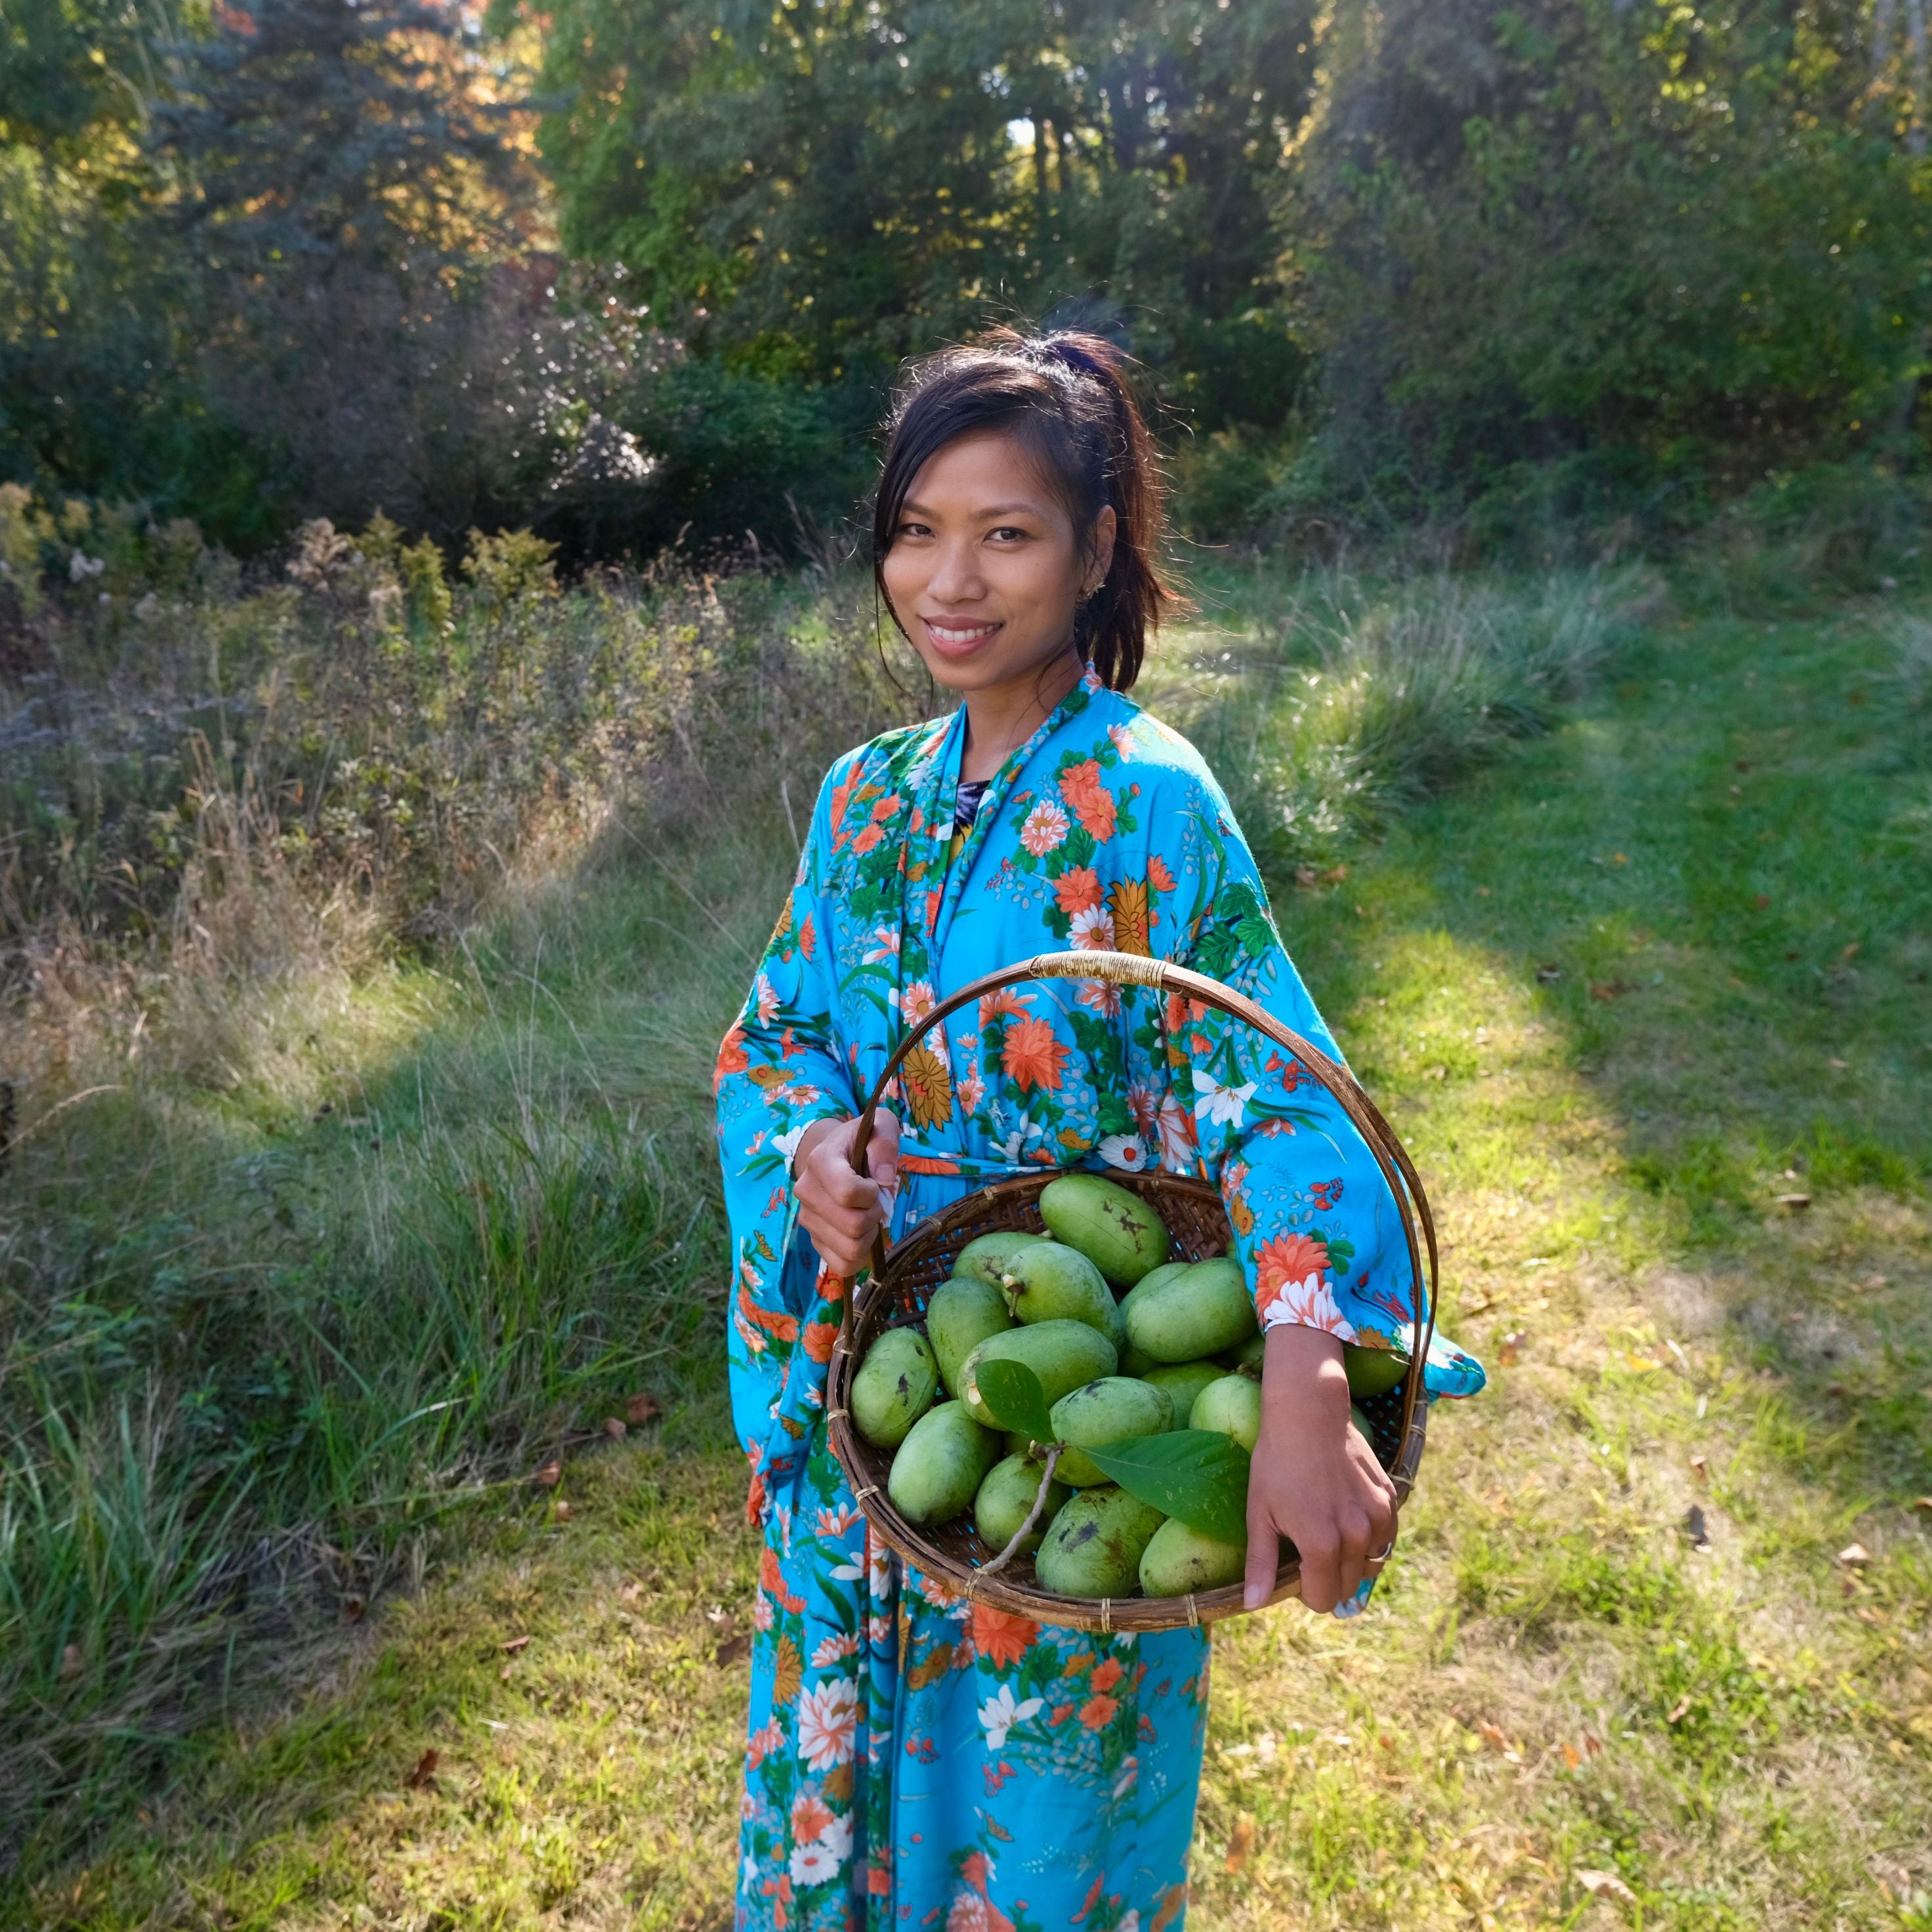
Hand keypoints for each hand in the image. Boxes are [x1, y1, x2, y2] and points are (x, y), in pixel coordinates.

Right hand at [791, 1112, 900, 1278]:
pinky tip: (860, 1236)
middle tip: (875, 1203)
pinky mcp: (813, 1239)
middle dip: (875, 1216)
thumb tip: (884, 1178)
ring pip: (849, 1249)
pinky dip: (858, 1256)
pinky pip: (841, 1266)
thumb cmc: (861, 1142)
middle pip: (852, 1225)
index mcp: (821, 1160)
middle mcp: (806, 1191)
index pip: (847, 1192)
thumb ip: (885, 1143)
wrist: (836, 1155)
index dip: (871, 1194)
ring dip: (868, 1237)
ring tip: (867, 1217)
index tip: (874, 1184)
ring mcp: (807, 1218)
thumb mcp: (880, 1127)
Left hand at [1244, 1323, 1398, 1613]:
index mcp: (1322, 1545)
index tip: (1294, 1565)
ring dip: (1351, 1559)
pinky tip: (1347, 1514)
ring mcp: (1379, 1518)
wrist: (1309, 1414)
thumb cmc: (1277, 1463)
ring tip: (1328, 1527)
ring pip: (1369, 1565)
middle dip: (1327, 1577)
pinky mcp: (1390, 1501)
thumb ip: (1261, 1564)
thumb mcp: (1259, 1513)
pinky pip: (1384, 1538)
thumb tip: (1254, 1605)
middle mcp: (1357, 1537)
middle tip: (1306, 1543)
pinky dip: (1368, 1537)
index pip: (1323, 1600)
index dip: (1305, 1590)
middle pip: (1347, 1587)